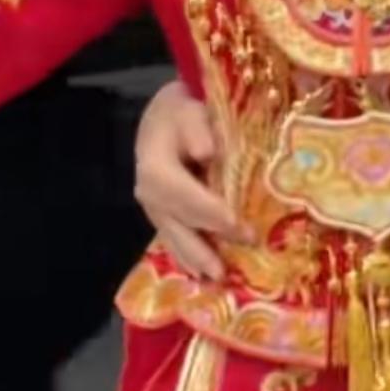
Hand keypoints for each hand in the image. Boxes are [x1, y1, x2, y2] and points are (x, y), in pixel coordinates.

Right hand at [134, 81, 249, 280]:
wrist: (164, 118)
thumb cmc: (184, 114)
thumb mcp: (191, 111)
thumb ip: (198, 130)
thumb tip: (208, 152)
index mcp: (155, 166)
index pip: (185, 195)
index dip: (212, 214)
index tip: (241, 229)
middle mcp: (149, 192)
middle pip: (177, 224)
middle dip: (203, 248)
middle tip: (226, 272)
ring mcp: (152, 207)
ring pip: (173, 236)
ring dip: (193, 259)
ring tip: (214, 280)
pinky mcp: (160, 215)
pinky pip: (171, 238)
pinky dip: (186, 256)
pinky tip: (199, 272)